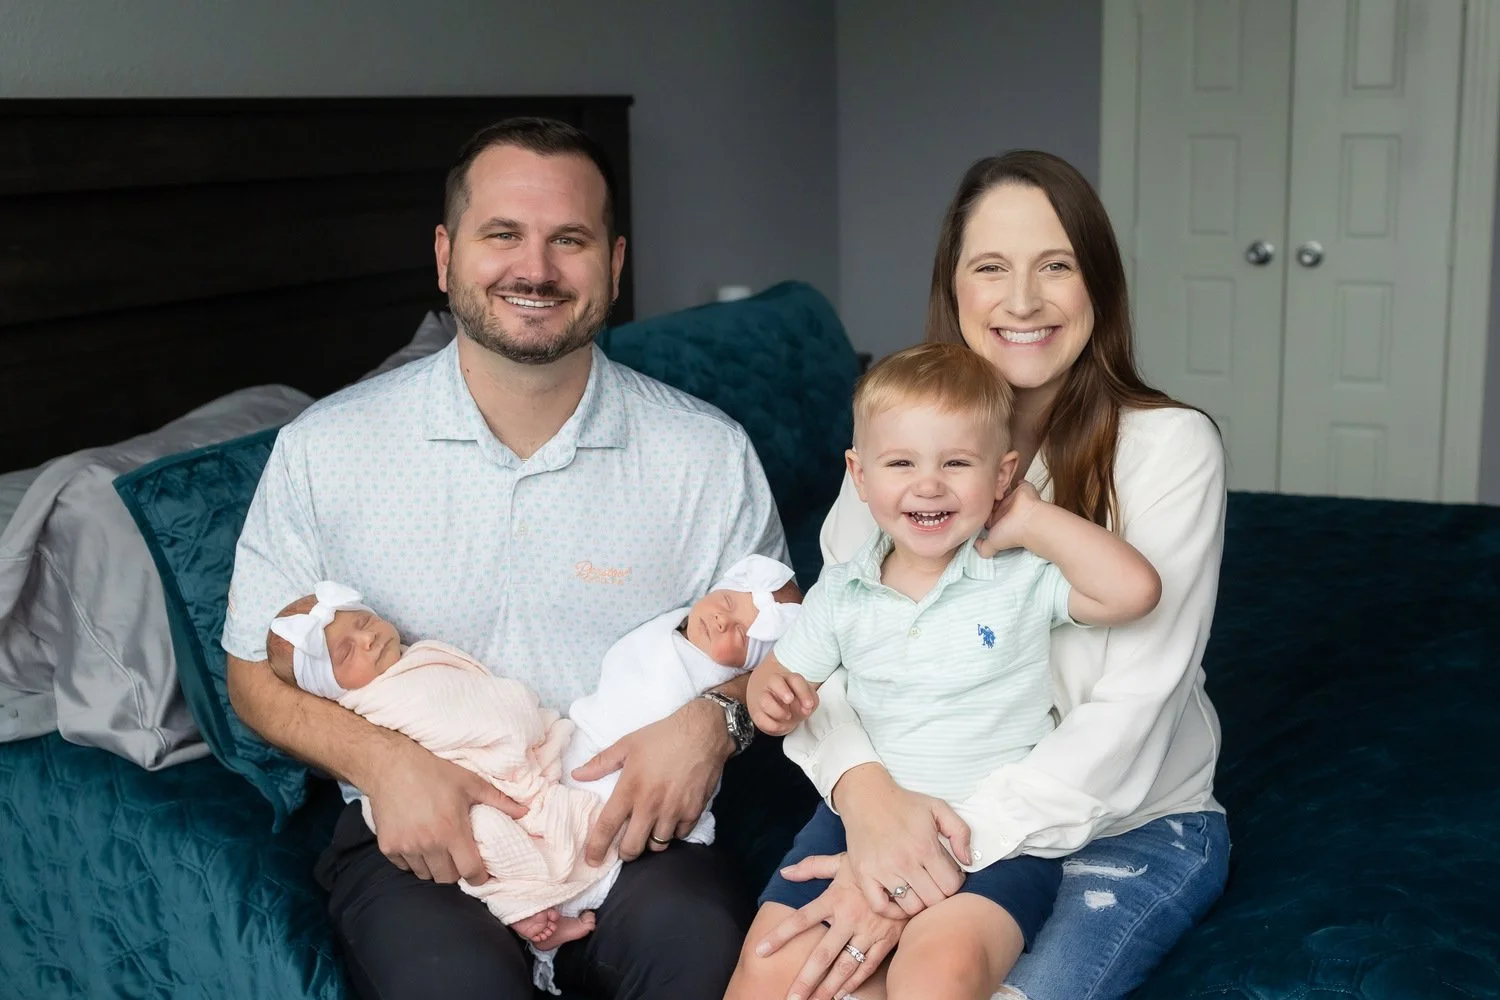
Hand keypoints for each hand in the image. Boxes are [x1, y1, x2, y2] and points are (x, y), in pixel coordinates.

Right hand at [364, 738, 526, 884]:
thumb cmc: (433, 771)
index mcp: (451, 831)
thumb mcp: (470, 782)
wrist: (391, 765)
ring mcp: (406, 847)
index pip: (469, 871)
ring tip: (438, 849)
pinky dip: (413, 861)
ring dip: (434, 867)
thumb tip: (525, 812)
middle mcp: (428, 843)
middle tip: (458, 857)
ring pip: (425, 874)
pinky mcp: (388, 847)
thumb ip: (499, 801)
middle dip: (456, 872)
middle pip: (446, 878)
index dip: (479, 877)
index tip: (481, 873)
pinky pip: (404, 867)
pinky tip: (417, 843)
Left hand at [574, 697, 730, 863]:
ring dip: (650, 842)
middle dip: (625, 853)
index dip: (596, 847)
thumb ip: (600, 763)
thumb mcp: (627, 744)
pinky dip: (673, 832)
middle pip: (632, 848)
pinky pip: (679, 835)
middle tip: (625, 846)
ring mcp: (673, 811)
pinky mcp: (693, 812)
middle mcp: (650, 805)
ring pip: (657, 846)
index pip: (607, 826)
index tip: (591, 860)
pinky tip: (670, 820)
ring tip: (649, 830)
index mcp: (630, 789)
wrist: (702, 732)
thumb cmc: (662, 736)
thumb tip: (577, 775)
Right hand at [747, 662, 817, 735]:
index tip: (809, 705)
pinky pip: (761, 718)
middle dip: (782, 690)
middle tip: (790, 700)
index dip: (803, 692)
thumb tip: (806, 708)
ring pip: (765, 701)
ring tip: (788, 716)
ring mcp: (763, 698)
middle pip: (774, 680)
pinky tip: (781, 726)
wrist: (777, 710)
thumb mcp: (806, 699)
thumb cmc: (794, 702)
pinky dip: (773, 725)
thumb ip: (811, 701)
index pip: (795, 680)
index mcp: (788, 679)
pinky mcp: (757, 713)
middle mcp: (774, 685)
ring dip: (778, 711)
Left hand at [756, 853, 905, 999]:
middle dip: (806, 979)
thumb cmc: (871, 866)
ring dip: (828, 988)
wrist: (911, 871)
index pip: (801, 919)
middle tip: (790, 997)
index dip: (780, 935)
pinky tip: (840, 995)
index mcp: (834, 898)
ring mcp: (869, 932)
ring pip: (845, 967)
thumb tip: (785, 871)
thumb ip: (812, 867)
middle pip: (823, 954)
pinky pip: (867, 967)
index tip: (760, 951)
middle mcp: (849, 918)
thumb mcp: (841, 861)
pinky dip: (854, 983)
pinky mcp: (886, 941)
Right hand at [834, 764, 969, 917]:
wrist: (866, 797)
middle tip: (934, 883)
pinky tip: (899, 900)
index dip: (955, 883)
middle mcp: (904, 861)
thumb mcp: (938, 807)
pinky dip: (892, 911)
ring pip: (911, 907)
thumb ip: (960, 832)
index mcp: (925, 846)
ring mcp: (882, 870)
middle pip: (934, 900)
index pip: (951, 886)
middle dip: (939, 894)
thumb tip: (968, 861)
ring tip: (918, 889)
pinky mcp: (864, 875)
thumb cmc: (903, 804)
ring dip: (919, 902)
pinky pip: (881, 907)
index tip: (949, 876)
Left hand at [977, 480, 1042, 556]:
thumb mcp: (992, 544)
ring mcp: (1015, 499)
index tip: (970, 503)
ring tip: (988, 480)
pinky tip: (1004, 475)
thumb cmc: (1013, 533)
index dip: (978, 508)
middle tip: (977, 489)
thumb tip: (974, 545)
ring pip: (1002, 490)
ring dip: (997, 486)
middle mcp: (1006, 509)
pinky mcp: (1023, 489)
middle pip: (992, 500)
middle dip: (986, 495)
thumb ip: (982, 547)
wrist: (1029, 520)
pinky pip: (1017, 481)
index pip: (985, 513)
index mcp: (998, 520)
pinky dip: (1012, 478)